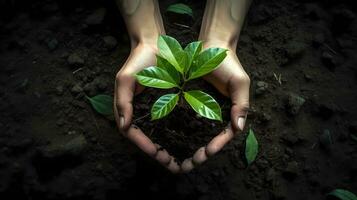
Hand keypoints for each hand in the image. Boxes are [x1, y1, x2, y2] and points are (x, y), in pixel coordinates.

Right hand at [114, 43, 179, 172]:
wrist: (154, 45)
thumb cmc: (137, 61)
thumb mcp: (125, 79)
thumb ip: (123, 102)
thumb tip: (124, 126)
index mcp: (128, 110)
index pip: (133, 134)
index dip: (145, 146)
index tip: (158, 156)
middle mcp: (140, 113)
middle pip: (147, 139)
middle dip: (159, 154)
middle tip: (173, 166)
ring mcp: (154, 110)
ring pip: (160, 134)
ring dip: (169, 148)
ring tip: (181, 160)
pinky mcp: (166, 104)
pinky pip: (171, 122)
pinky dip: (177, 134)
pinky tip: (189, 142)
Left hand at [181, 45, 249, 171]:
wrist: (211, 46)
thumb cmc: (229, 63)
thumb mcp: (240, 82)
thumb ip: (241, 104)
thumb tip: (239, 128)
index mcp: (230, 112)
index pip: (225, 135)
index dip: (217, 146)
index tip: (206, 153)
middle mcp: (216, 114)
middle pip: (209, 139)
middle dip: (200, 154)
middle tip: (189, 165)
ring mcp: (202, 109)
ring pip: (195, 133)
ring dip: (188, 147)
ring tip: (178, 160)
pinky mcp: (189, 102)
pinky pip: (184, 119)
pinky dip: (179, 131)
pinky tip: (169, 140)